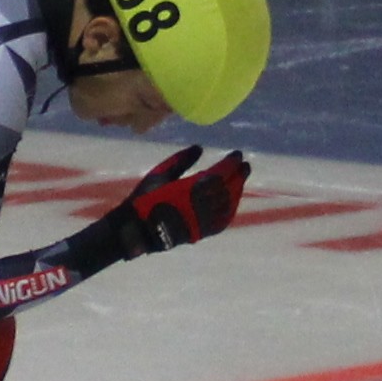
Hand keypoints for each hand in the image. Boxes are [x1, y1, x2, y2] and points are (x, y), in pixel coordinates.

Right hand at [75, 146, 249, 270]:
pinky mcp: (200, 233)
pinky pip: (222, 221)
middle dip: (238, 175)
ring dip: (237, 190)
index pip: (218, 174)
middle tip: (245, 164)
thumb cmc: (145, 199)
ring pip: (226, 205)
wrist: (137, 230)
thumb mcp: (159, 174)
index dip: (230, 164)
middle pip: (226, 189)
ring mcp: (201, 222)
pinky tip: (233, 201)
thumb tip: (199, 148)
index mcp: (188, 190)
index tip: (237, 154)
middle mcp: (198, 206)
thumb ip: (181, 160)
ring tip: (241, 179)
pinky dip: (230, 209)